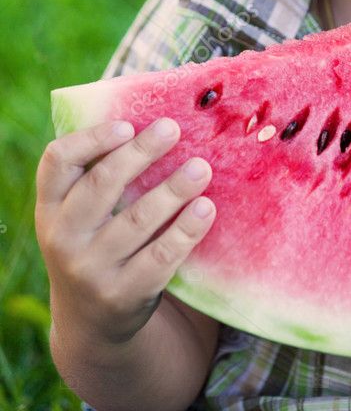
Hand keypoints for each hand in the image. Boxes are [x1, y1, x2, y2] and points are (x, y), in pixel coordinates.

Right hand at [35, 118, 215, 347]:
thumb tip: (156, 123)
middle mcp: (64, 238)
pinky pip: (160, 257)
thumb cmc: (95, 242)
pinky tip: (205, 209)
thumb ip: (101, 175)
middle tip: (173, 129)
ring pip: (137, 220)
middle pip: (102, 185)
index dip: (92, 139)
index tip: (128, 125)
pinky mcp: (123, 294)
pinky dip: (185, 230)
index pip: (57, 162)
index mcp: (50, 208)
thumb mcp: (80, 215)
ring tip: (201, 168)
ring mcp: (92, 269)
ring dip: (173, 189)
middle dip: (140, 153)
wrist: (90, 322)